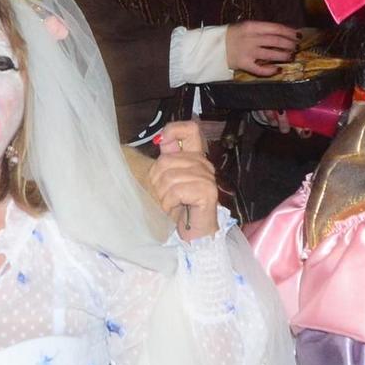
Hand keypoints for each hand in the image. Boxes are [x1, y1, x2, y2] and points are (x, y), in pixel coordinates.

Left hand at [148, 121, 219, 238]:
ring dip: (163, 195)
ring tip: (168, 204)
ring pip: (170, 176)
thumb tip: (160, 138)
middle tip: (162, 196)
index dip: (173, 130)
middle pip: (167, 159)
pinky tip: (173, 210)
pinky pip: (178, 190)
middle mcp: (203, 165)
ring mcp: (207, 177)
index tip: (161, 143)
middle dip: (157, 181)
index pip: (190, 130)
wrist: (192, 234)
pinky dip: (169, 202)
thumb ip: (165, 162)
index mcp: (194, 158)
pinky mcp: (208, 191)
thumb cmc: (178, 208)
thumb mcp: (166, 181)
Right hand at [224, 21, 299, 77]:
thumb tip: (284, 33)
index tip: (298, 35)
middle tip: (296, 47)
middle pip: (276, 40)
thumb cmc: (233, 35)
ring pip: (271, 54)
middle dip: (289, 44)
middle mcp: (251, 38)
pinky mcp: (244, 64)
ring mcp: (248, 52)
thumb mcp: (246, 27)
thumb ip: (263, 29)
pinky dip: (270, 70)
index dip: (289, 32)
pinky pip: (260, 69)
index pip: (276, 28)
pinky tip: (278, 69)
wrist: (215, 47)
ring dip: (284, 56)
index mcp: (252, 26)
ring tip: (291, 56)